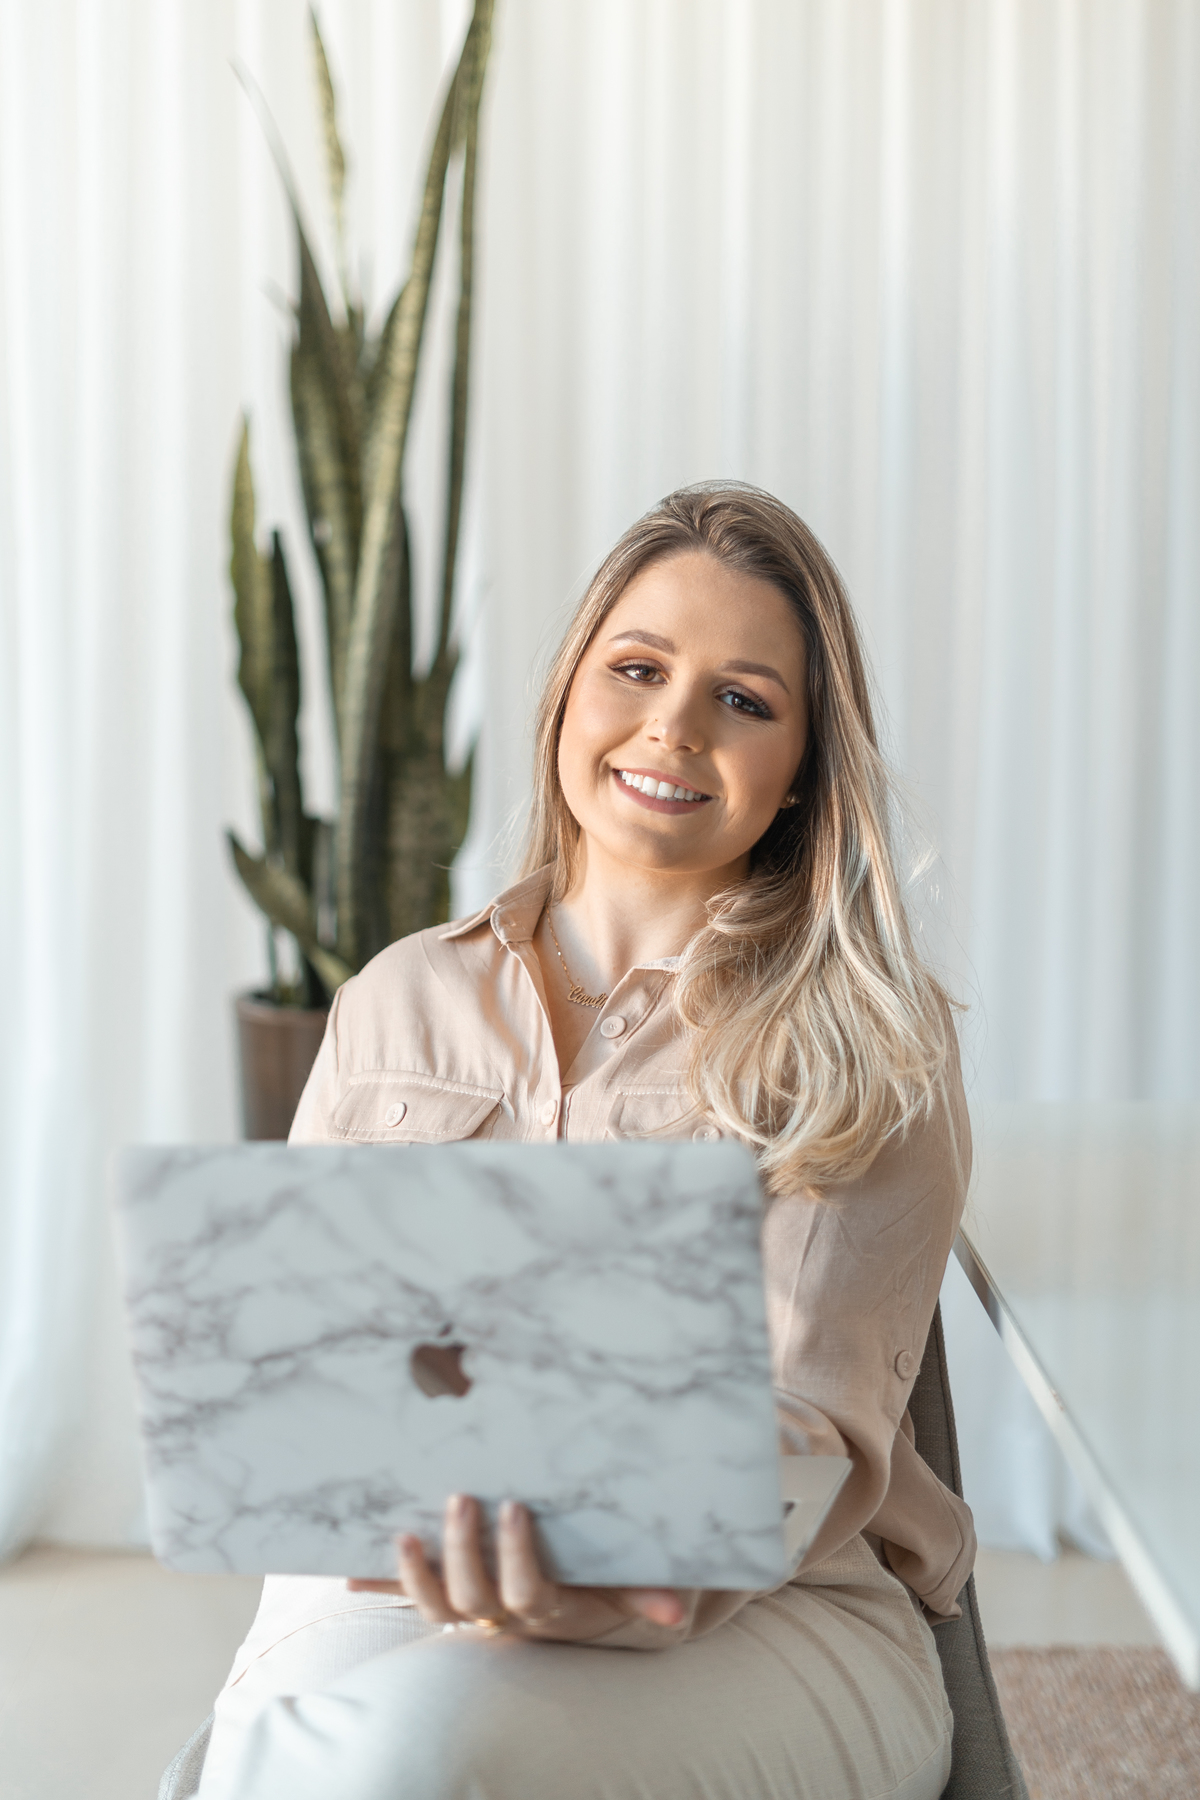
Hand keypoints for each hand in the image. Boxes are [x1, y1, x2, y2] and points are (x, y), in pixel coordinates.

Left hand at [347, 1493, 687, 1641]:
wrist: (576, 1605)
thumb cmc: (604, 1579)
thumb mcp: (627, 1581)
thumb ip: (646, 1590)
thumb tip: (673, 1610)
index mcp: (547, 1605)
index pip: (527, 1593)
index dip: (516, 1559)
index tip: (515, 1508)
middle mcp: (503, 1614)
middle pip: (472, 1600)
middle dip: (463, 1551)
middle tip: (462, 1497)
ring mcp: (471, 1606)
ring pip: (436, 1608)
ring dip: (415, 1574)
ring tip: (404, 1533)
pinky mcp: (446, 1592)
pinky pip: (409, 1594)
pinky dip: (378, 1583)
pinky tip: (349, 1569)